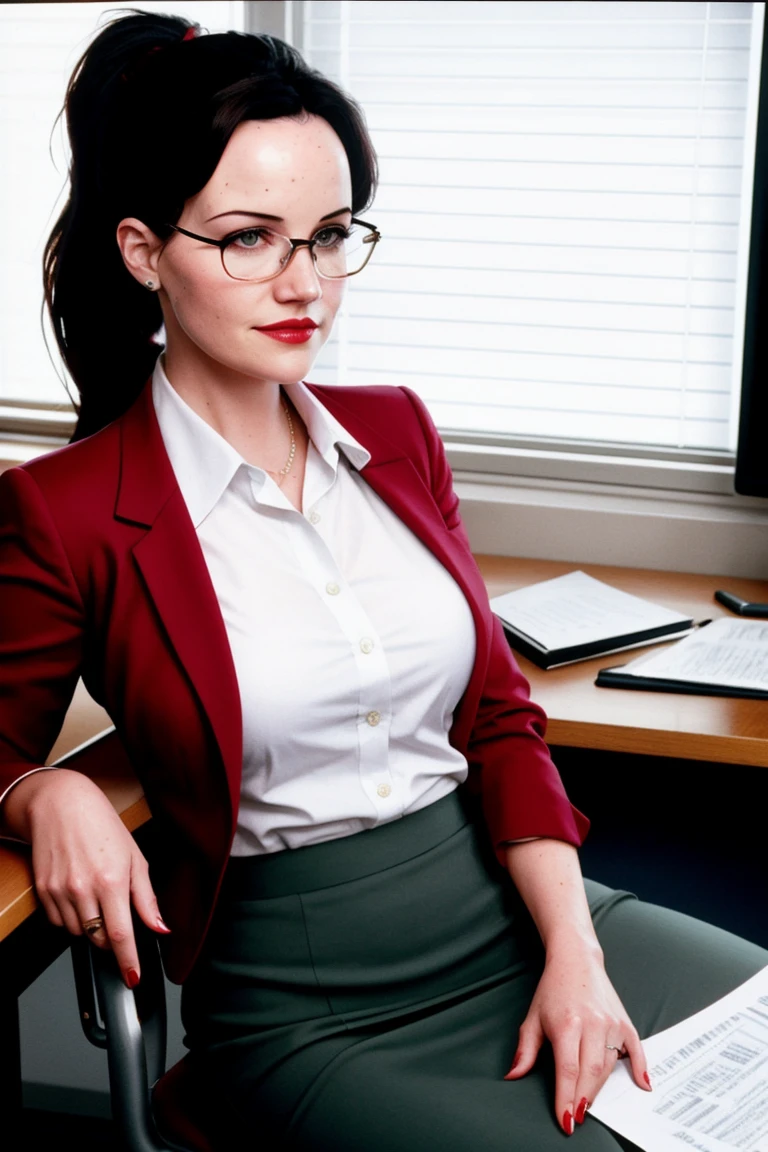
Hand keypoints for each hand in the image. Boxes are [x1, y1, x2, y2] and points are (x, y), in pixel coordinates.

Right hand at [5, 769, 168, 986]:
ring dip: (91, 927)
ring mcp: (60, 891)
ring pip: (77, 933)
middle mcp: (83, 889)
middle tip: (116, 914)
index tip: (133, 977)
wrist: (61, 804)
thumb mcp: (135, 857)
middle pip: (98, 939)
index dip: (127, 961)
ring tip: (96, 896)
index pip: (120, 935)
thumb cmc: (101, 825)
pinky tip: (78, 895)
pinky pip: (58, 922)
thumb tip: (159, 927)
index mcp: (112, 880)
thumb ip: (146, 898)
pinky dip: (71, 918)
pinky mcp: (43, 891)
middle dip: (111, 939)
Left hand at [503, 938, 649, 1134]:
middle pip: (590, 1072)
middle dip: (583, 1098)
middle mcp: (592, 1024)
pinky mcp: (625, 1022)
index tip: (565, 1120)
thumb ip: (525, 1050)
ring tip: (588, 1102)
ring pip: (609, 1066)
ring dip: (599, 1088)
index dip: (566, 1098)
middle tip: (576, 1117)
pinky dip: (639, 1069)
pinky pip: (636, 1050)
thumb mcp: (532, 1017)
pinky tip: (641, 1086)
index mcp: (567, 1024)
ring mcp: (611, 1023)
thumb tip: (513, 1075)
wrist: (576, 959)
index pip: (568, 1070)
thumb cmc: (552, 989)